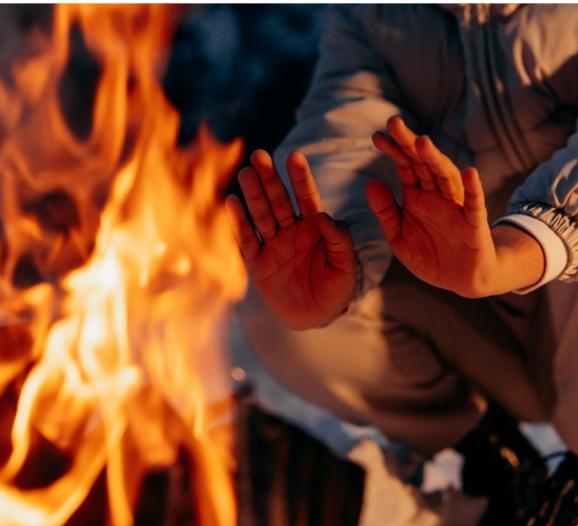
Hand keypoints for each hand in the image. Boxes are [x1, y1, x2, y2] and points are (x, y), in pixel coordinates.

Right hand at [226, 150, 356, 328]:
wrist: (317, 317)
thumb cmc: (337, 289)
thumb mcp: (346, 265)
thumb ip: (340, 240)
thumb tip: (325, 216)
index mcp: (315, 227)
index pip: (307, 197)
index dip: (300, 178)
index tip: (295, 157)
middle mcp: (292, 230)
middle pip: (279, 200)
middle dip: (270, 179)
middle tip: (260, 155)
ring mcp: (274, 244)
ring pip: (261, 215)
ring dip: (253, 194)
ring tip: (246, 173)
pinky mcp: (258, 262)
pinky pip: (248, 239)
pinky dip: (239, 222)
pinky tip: (232, 202)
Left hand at [366, 116, 544, 297]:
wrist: (460, 280)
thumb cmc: (429, 255)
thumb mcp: (398, 237)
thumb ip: (386, 212)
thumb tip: (370, 183)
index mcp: (417, 195)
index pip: (404, 166)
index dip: (393, 150)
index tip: (376, 136)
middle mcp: (437, 195)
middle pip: (423, 163)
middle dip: (409, 143)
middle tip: (394, 122)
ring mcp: (456, 206)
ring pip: (446, 177)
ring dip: (435, 159)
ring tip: (422, 142)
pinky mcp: (474, 224)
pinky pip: (474, 204)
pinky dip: (473, 188)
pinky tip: (470, 172)